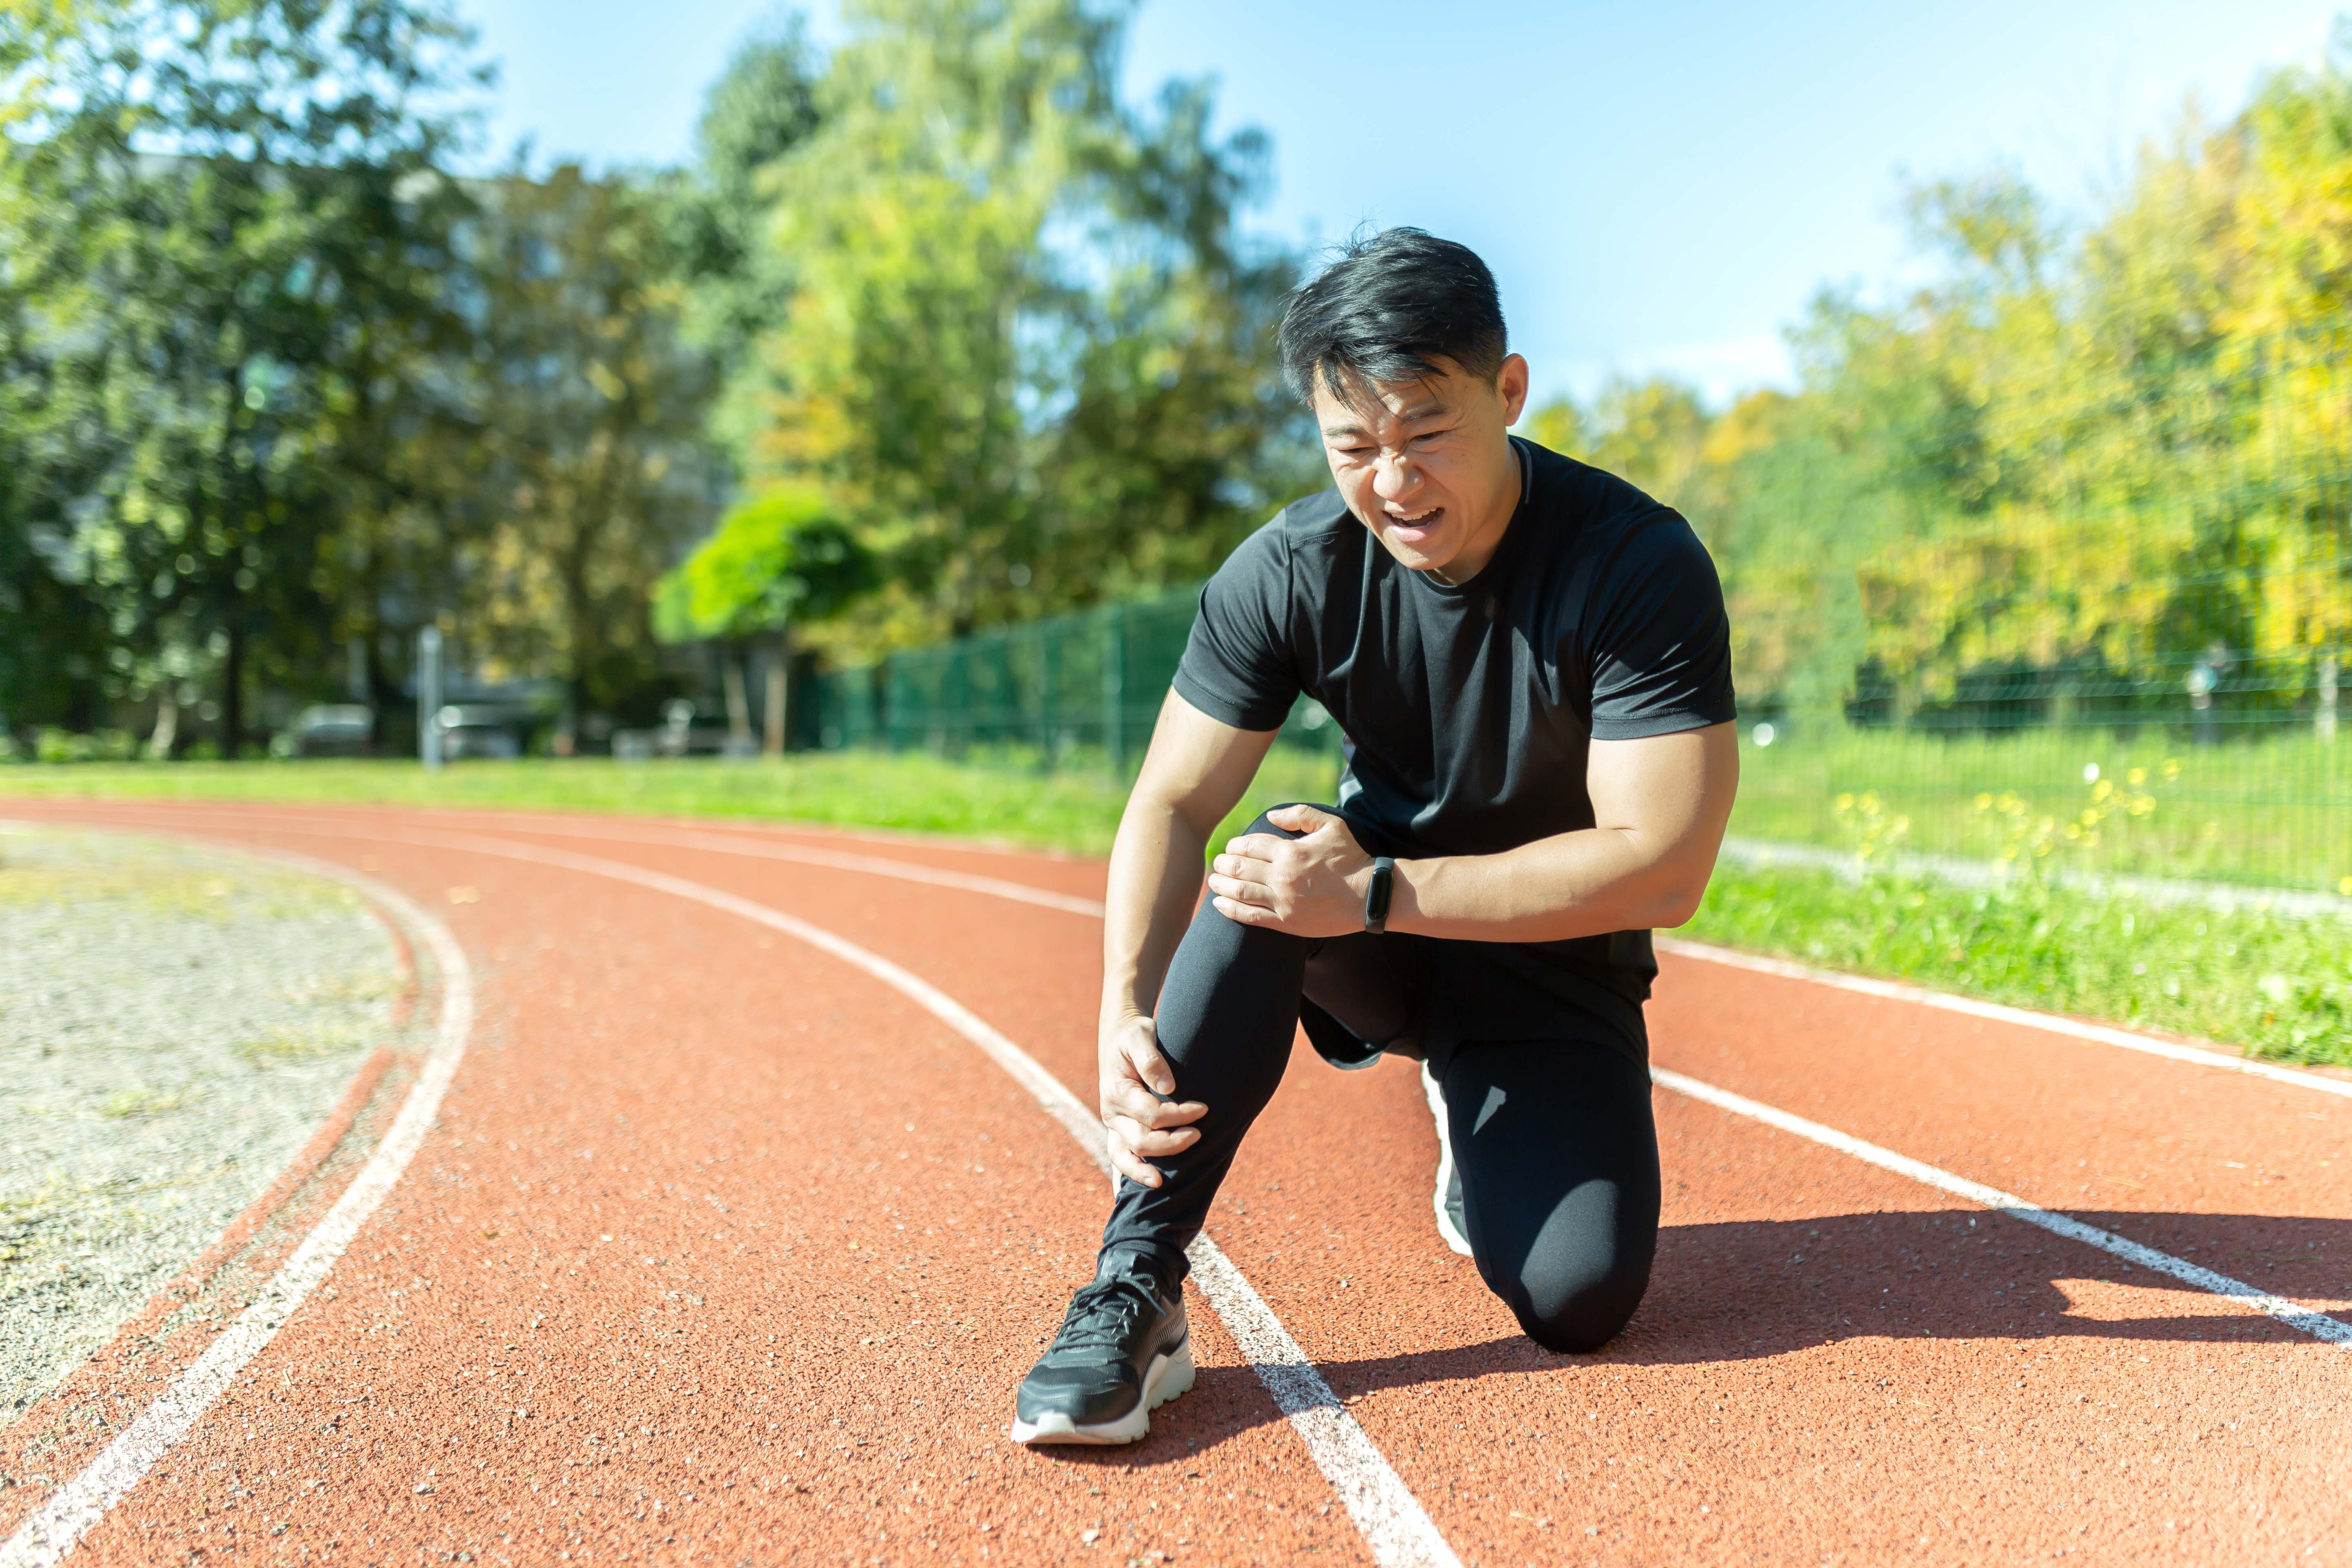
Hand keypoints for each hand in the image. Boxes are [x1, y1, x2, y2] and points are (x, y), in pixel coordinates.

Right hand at [1098, 1010, 1206, 1187]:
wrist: (1121, 1038)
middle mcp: (1112, 1113)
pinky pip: (1120, 1158)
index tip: (1203, 1108)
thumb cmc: (1134, 1037)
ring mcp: (1114, 1125)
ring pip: (1124, 1156)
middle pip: (1140, 1140)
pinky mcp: (1119, 1131)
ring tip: (1163, 1182)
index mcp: (1117, 1091)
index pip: (1151, 1114)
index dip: (1178, 1115)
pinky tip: (1137, 1191)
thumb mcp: (1140, 1037)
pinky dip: (1128, 1174)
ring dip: (1143, 1170)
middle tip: (1199, 1135)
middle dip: (1171, 1143)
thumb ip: (1151, 1060)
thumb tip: (1169, 1087)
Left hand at [1206, 804, 1373, 936]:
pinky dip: (1230, 909)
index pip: (1249, 845)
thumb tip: (1269, 816)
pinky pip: (1250, 916)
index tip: (1231, 847)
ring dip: (1221, 885)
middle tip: (1218, 862)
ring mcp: (1284, 902)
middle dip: (1223, 864)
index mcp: (1291, 851)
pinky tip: (1218, 904)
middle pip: (1239, 868)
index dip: (1235, 845)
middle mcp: (1283, 876)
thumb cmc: (1352, 858)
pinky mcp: (1287, 923)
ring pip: (1239, 892)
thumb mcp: (1331, 825)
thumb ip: (1299, 815)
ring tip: (1213, 881)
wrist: (1370, 896)